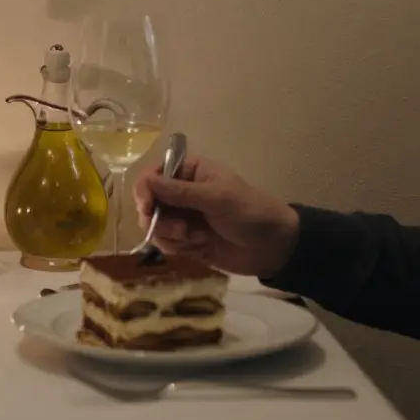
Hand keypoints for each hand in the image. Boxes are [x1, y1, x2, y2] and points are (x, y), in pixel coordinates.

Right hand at [133, 155, 299, 278]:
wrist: (275, 247)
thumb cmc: (250, 213)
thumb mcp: (217, 198)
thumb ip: (180, 192)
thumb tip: (146, 181)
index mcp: (189, 172)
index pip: (152, 175)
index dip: (145, 191)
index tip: (147, 208)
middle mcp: (180, 193)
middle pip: (148, 203)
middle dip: (159, 220)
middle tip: (181, 231)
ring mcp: (182, 217)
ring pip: (154, 226)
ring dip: (170, 236)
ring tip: (196, 240)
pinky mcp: (186, 240)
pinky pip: (166, 243)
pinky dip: (178, 248)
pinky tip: (200, 247)